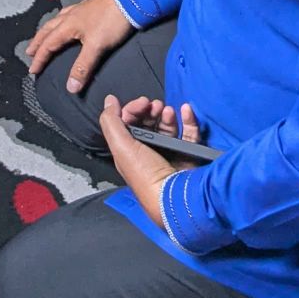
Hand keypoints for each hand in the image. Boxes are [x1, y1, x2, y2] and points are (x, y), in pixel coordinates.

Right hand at [24, 0, 134, 91]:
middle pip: (47, 30)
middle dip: (37, 42)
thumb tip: (70, 88)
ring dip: (47, 30)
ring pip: (56, 20)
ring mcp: (79, 10)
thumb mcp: (96, 47)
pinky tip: (66, 21)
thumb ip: (82, 67)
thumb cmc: (110, 23)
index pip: (48, 45)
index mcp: (67, 26)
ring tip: (43, 36)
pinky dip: (61, 20)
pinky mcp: (88, 6)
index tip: (32, 71)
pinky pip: (67, 14)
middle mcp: (69, 16)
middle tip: (29, 52)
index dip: (39, 59)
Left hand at [99, 93, 202, 218]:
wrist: (175, 197)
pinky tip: (186, 111)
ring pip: (168, 127)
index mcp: (129, 151)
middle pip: (148, 124)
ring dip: (167, 115)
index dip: (133, 109)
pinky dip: (188, 120)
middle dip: (151, 111)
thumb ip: (111, 122)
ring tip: (169, 112)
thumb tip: (109, 100)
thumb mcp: (121, 147)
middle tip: (156, 105)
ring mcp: (170, 154)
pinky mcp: (189, 156)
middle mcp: (148, 152)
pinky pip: (189, 134)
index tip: (142, 102)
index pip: (129, 124)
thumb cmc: (145, 174)